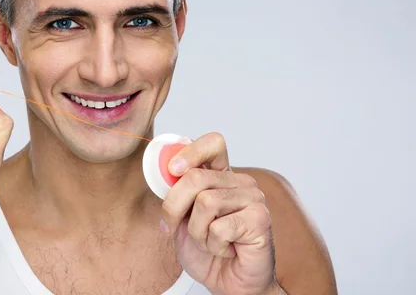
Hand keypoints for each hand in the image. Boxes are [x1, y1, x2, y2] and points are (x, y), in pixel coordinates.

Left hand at [160, 133, 280, 294]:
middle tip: (175, 226)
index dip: (191, 152)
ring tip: (210, 241)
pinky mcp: (260, 218)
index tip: (173, 169)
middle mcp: (240, 182)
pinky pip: (219, 227)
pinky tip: (226, 249)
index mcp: (222, 176)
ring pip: (205, 202)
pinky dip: (213, 245)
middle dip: (174, 206)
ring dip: (197, 232)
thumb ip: (175, 193)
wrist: (228, 284)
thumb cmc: (207, 251)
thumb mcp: (181, 218)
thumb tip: (164, 172)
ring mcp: (254, 198)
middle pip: (196, 177)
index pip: (213, 144)